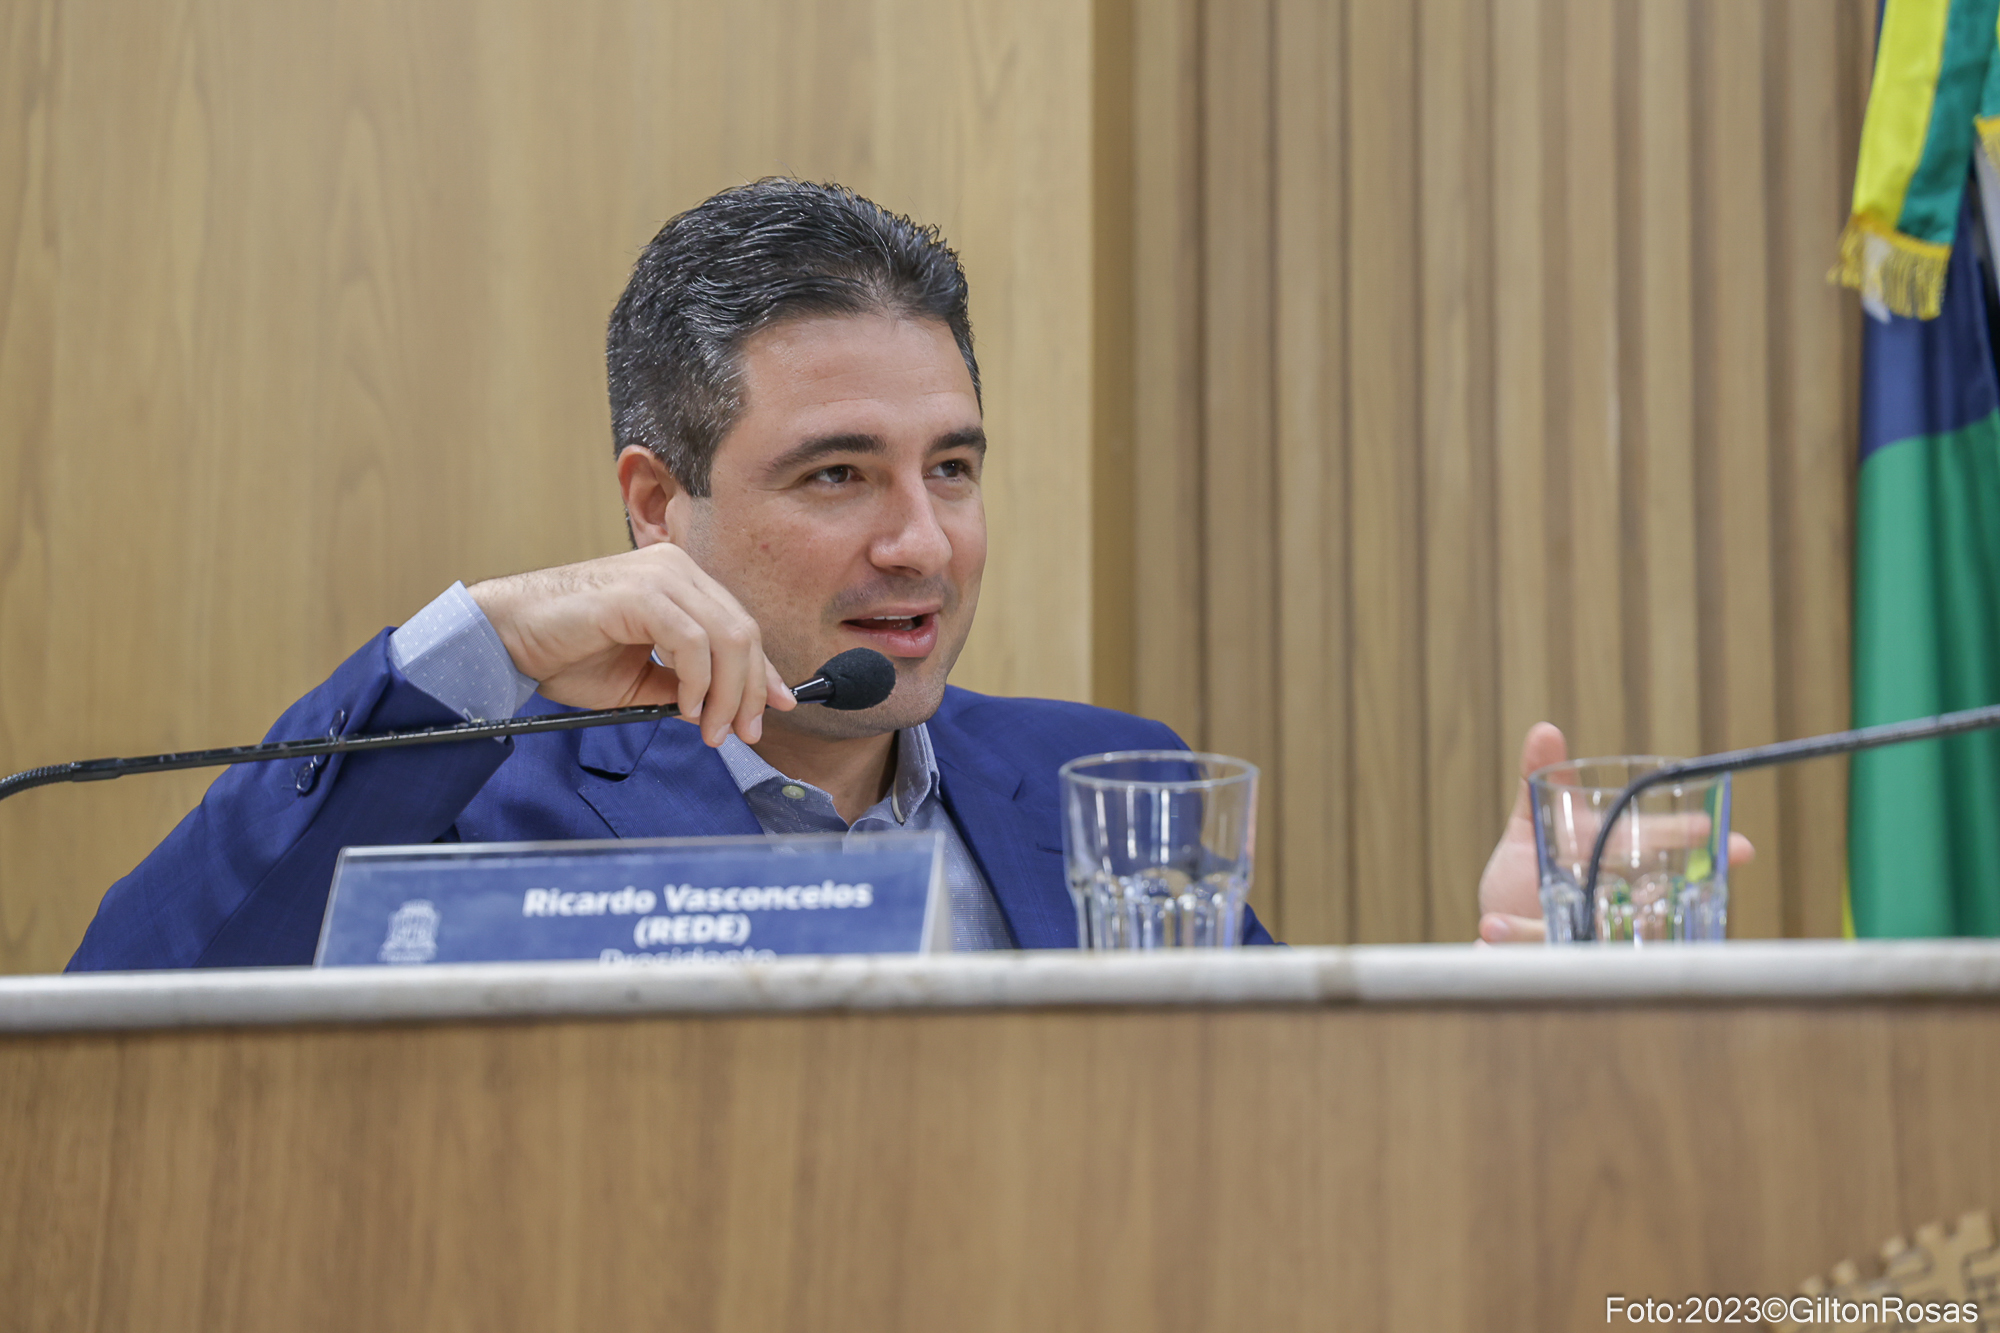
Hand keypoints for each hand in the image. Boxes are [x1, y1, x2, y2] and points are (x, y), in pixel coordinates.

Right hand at [468, 544, 793, 746]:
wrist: (507, 636)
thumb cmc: (565, 652)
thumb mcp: (639, 679)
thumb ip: (682, 686)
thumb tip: (723, 710)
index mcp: (680, 581)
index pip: (740, 625)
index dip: (764, 671)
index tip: (778, 707)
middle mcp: (675, 569)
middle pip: (743, 632)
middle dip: (751, 691)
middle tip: (744, 733)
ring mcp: (659, 576)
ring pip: (727, 637)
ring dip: (727, 694)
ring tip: (712, 730)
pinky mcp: (639, 593)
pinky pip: (691, 642)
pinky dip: (698, 681)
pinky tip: (687, 708)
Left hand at [1475, 723, 1754, 942]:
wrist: (1493, 933)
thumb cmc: (1524, 881)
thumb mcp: (1530, 830)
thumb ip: (1537, 783)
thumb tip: (1545, 729)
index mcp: (1613, 867)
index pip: (1661, 850)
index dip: (1689, 842)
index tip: (1724, 836)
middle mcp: (1613, 906)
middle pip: (1650, 897)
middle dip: (1667, 895)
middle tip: (1656, 892)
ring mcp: (1589, 938)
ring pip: (1600, 936)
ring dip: (1576, 923)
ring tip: (1534, 911)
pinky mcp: (1555, 964)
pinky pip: (1540, 959)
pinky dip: (1514, 941)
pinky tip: (1486, 932)